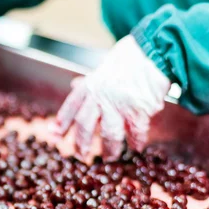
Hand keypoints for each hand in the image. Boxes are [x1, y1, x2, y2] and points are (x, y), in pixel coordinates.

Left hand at [52, 35, 170, 160]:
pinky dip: (136, 142)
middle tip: (81, 155)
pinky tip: (137, 147)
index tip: (54, 136)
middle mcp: (100, 97)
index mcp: (90, 86)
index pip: (71, 107)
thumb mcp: (103, 68)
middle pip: (84, 125)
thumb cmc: (129, 59)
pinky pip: (135, 133)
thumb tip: (74, 85)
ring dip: (109, 150)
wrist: (154, 51)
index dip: (62, 123)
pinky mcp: (138, 110)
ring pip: (109, 134)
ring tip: (110, 157)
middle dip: (81, 143)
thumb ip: (90, 81)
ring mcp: (118, 105)